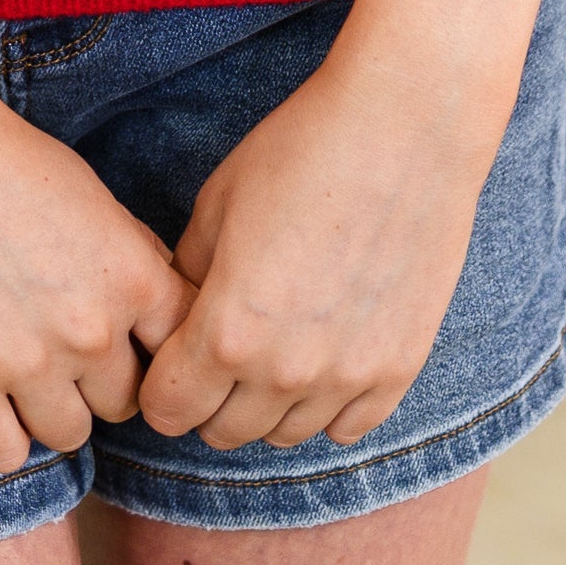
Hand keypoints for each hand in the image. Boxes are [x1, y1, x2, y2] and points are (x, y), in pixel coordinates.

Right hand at [0, 55, 195, 474]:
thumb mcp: (89, 193)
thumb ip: (130, 255)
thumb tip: (155, 299)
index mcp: (132, 278)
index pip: (179, 356)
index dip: (151, 350)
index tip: (126, 343)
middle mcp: (92, 331)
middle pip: (124, 403)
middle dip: (98, 380)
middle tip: (57, 344)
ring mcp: (28, 365)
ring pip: (69, 435)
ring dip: (48, 408)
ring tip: (16, 365)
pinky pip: (7, 455)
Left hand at [136, 57, 495, 452]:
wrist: (404, 128)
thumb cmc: (301, 151)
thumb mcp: (218, 202)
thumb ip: (189, 275)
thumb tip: (177, 317)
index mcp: (228, 330)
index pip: (169, 409)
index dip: (162, 384)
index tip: (173, 355)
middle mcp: (286, 371)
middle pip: (222, 432)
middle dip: (209, 396)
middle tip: (221, 345)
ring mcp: (347, 378)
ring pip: (283, 436)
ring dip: (267, 402)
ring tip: (275, 343)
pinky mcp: (398, 370)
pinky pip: (347, 427)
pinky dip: (327, 404)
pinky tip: (324, 354)